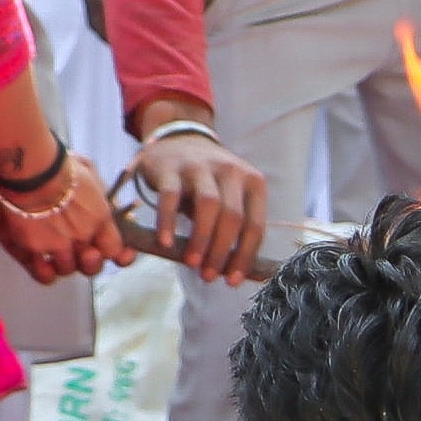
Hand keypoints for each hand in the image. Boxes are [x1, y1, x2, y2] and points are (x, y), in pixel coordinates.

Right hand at [0, 156, 127, 282]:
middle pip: (92, 265)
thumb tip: (108, 203)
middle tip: (80, 251)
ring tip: (54, 249)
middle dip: (88, 262)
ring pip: (67, 269)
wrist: (29, 168)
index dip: (111, 252)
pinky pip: (44, 274)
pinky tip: (43, 265)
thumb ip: (99, 194)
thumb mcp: (89, 173)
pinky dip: (45, 273)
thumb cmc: (58, 164)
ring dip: (63, 263)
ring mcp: (59, 244)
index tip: (104, 249)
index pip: (114, 249)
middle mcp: (83, 235)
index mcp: (100, 218)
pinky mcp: (35, 248)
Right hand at [124, 112, 270, 281]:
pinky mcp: (171, 168)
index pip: (255, 224)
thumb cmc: (208, 182)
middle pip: (232, 216)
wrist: (179, 139)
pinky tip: (165, 243)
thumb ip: (232, 228)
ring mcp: (200, 166)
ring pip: (208, 205)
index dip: (245, 255)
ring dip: (201, 239)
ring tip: (192, 263)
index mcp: (252, 181)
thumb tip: (233, 272)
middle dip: (222, 251)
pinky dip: (168, 221)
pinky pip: (171, 196)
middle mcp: (230, 171)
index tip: (233, 280)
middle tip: (209, 275)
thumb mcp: (228, 197)